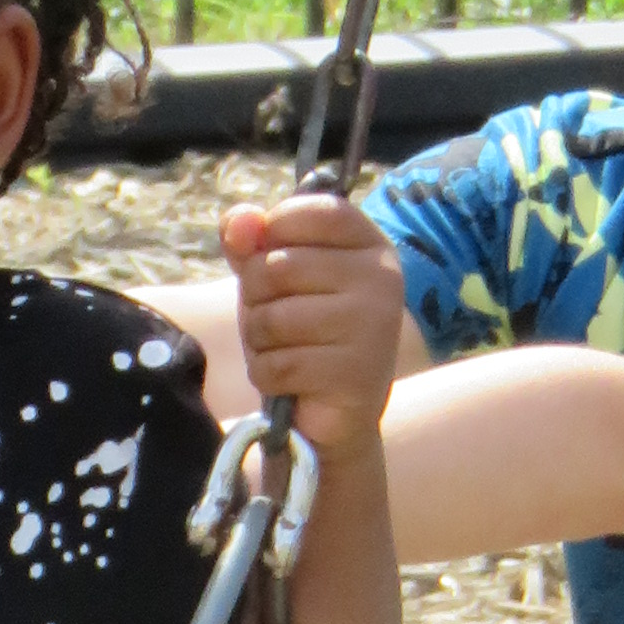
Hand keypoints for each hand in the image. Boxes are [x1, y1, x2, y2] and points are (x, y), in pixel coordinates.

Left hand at [219, 190, 402, 459]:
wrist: (335, 412)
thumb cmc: (304, 332)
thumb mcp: (273, 278)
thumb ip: (253, 241)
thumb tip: (240, 222)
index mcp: (370, 245)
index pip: (308, 211)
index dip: (273, 232)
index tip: (277, 260)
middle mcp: (382, 279)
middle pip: (277, 266)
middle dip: (257, 299)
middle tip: (281, 323)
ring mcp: (374, 326)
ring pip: (272, 318)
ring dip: (261, 342)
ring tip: (288, 351)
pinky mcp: (356, 375)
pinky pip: (277, 364)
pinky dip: (268, 376)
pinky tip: (292, 382)